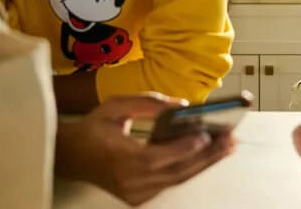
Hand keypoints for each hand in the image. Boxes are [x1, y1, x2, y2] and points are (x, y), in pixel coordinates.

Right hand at [55, 93, 235, 205]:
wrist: (71, 156)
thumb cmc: (94, 128)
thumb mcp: (115, 105)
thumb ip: (147, 103)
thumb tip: (181, 105)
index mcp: (119, 157)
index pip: (157, 157)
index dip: (183, 148)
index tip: (206, 135)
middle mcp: (128, 180)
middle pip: (175, 172)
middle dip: (206, 156)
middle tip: (230, 141)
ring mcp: (134, 193)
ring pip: (177, 179)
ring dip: (203, 163)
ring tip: (226, 148)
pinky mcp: (138, 197)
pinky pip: (170, 182)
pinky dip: (189, 169)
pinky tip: (207, 156)